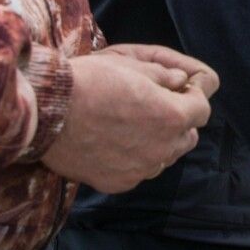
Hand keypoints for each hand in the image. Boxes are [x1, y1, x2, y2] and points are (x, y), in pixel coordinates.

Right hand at [41, 46, 214, 192]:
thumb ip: (164, 76)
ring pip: (165, 156)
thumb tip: (179, 80)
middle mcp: (162, 147)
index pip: (202, 109)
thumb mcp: (132, 66)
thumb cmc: (90, 81)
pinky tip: (114, 143)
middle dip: (179, 120)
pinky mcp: (119, 183)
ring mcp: (141, 169)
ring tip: (133, 124)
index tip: (179, 90)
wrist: (47, 113)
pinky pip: (139, 171)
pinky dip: (135, 158)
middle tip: (156, 105)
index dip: (193, 96)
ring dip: (159, 141)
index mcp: (172, 115)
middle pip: (187, 136)